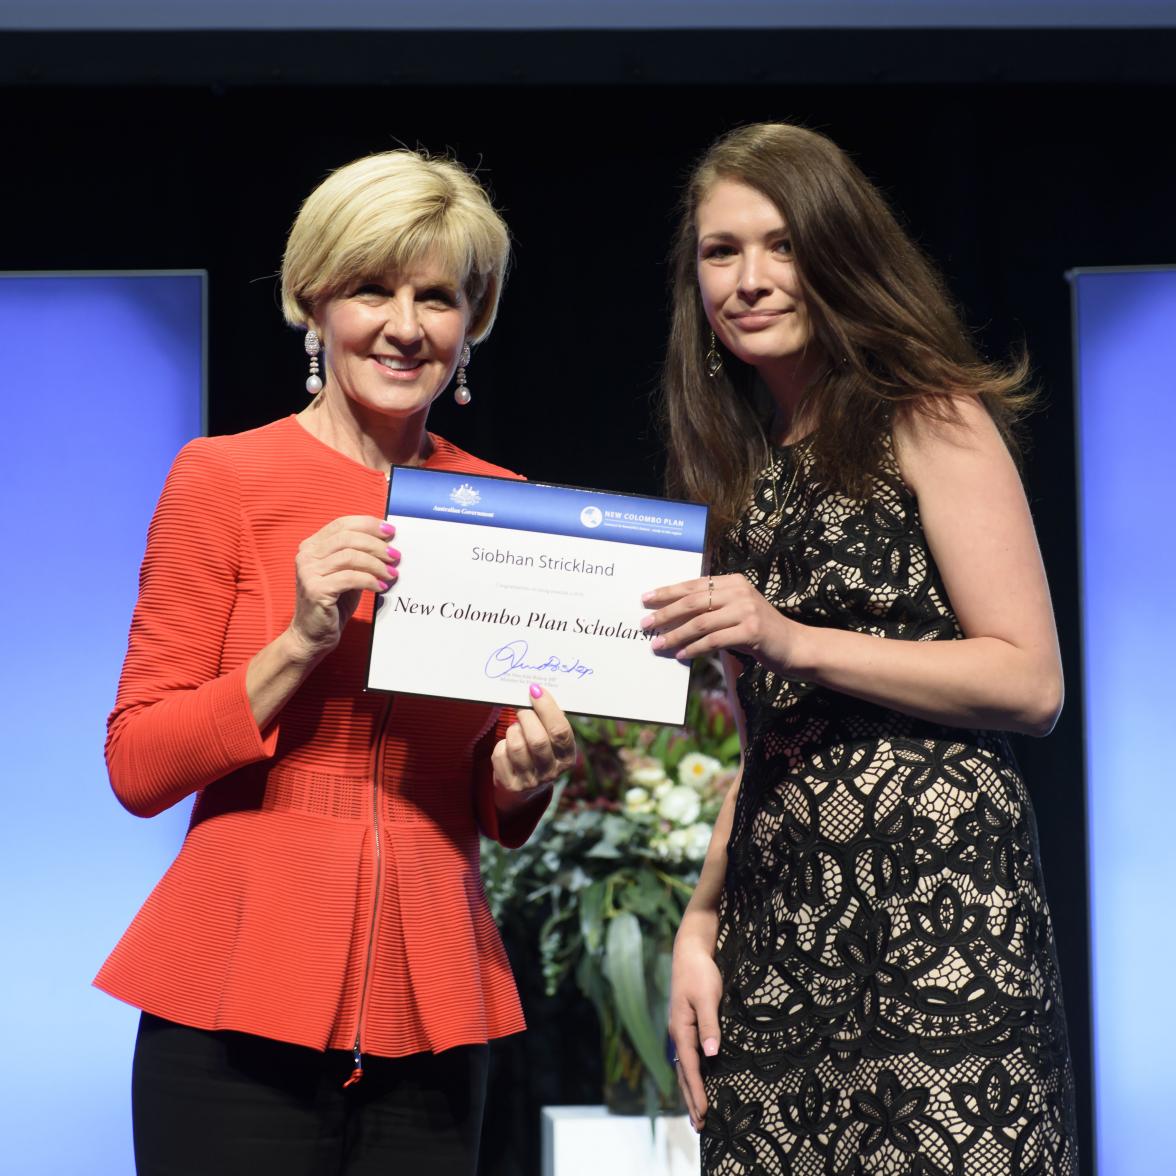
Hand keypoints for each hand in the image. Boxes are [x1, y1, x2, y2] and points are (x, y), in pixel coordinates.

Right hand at [288, 516, 399, 660]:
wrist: (312, 634)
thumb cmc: (333, 603)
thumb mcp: (347, 574)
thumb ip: (359, 557)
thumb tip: (388, 544)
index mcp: (311, 546)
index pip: (342, 524)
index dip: (368, 525)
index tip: (390, 531)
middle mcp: (306, 556)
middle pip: (347, 538)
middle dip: (376, 545)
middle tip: (395, 555)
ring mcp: (308, 572)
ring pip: (350, 556)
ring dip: (376, 564)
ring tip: (391, 573)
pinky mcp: (315, 590)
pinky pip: (350, 578)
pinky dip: (370, 580)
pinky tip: (381, 587)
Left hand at [491, 685, 575, 809]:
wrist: (526, 789)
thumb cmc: (541, 753)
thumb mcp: (553, 741)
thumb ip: (550, 721)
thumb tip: (536, 692)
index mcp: (567, 757)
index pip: (560, 731)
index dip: (547, 708)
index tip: (535, 690)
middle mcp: (551, 772)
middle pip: (537, 740)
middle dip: (526, 717)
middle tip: (522, 707)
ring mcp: (530, 780)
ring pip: (516, 745)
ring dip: (513, 730)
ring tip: (516, 728)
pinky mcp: (510, 784)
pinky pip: (500, 754)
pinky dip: (502, 744)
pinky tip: (508, 746)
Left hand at [641, 574, 797, 671]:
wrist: (795, 645)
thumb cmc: (759, 631)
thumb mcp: (737, 611)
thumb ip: (712, 608)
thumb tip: (672, 616)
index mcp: (733, 581)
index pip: (693, 585)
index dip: (667, 592)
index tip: (646, 599)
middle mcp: (740, 591)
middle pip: (693, 601)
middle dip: (665, 614)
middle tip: (645, 625)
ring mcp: (747, 610)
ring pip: (700, 622)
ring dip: (676, 635)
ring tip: (658, 645)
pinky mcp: (751, 631)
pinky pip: (714, 640)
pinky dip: (695, 648)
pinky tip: (682, 655)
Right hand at [669, 935, 722, 1131]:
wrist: (689, 951)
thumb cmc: (699, 972)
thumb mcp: (707, 997)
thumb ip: (709, 1025)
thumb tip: (711, 1054)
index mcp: (681, 1029)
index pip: (689, 1068)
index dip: (698, 1092)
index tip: (705, 1114)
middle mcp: (678, 1034)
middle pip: (683, 1074)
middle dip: (691, 1100)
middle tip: (700, 1127)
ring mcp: (681, 1030)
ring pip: (684, 1067)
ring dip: (691, 1090)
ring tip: (697, 1113)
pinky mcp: (686, 1024)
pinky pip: (688, 1057)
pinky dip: (692, 1075)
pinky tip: (697, 1080)